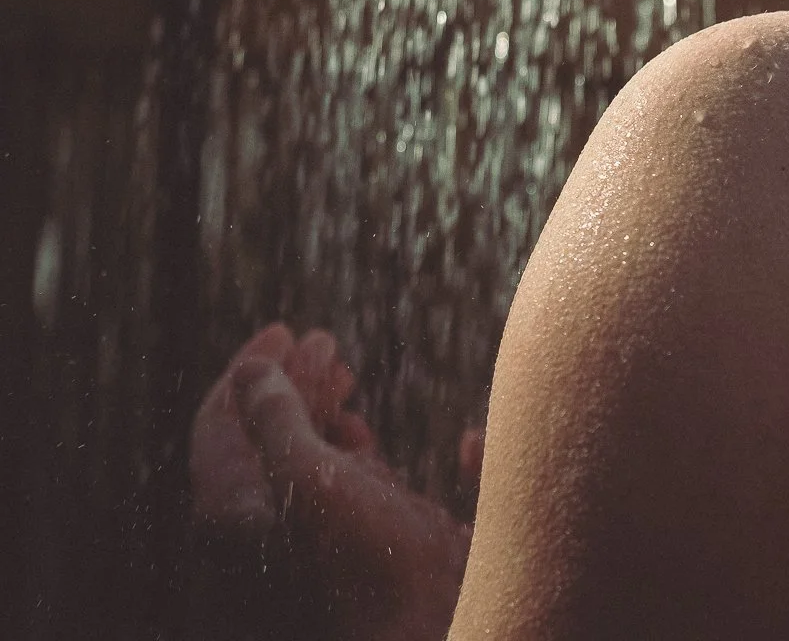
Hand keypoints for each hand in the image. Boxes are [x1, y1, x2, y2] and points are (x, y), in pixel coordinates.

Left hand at [191, 324, 375, 538]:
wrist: (414, 620)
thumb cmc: (353, 551)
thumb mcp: (308, 474)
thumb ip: (274, 418)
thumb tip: (248, 371)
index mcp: (230, 510)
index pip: (218, 423)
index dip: (247, 370)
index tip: (283, 331)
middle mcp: (254, 519)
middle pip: (259, 430)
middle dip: (290, 380)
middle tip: (323, 341)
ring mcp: (297, 527)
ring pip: (296, 448)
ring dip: (317, 403)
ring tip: (345, 372)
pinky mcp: (336, 533)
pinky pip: (326, 475)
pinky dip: (338, 442)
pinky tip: (357, 427)